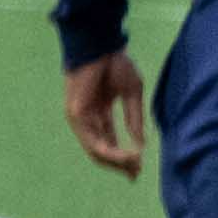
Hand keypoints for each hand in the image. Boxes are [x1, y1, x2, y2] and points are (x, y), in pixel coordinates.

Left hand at [63, 54, 149, 176]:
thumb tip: (141, 144)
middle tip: (135, 174)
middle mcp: (87, 117)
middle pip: (101, 151)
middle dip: (120, 164)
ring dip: (117, 162)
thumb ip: (134, 119)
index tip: (137, 171)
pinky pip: (93, 142)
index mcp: (99, 111)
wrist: (100, 44)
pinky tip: (127, 156)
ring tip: (135, 165)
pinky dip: (111, 152)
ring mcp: (80, 117)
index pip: (109, 141)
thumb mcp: (131, 94)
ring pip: (96, 151)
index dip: (124, 158)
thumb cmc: (115, 62)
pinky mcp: (77, 114)